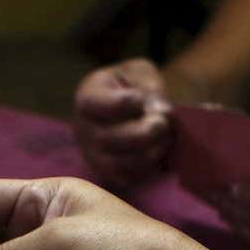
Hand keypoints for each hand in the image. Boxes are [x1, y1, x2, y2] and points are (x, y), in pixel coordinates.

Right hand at [73, 58, 172, 188]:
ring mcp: (93, 154)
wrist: (129, 108)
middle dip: (141, 133)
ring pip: (116, 163)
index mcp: (87, 97)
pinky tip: (159, 154)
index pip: (97, 104)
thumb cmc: (133, 85)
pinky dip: (146, 169)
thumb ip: (149, 85)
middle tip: (163, 124)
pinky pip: (126, 178)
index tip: (141, 99)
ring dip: (147, 153)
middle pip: (106, 139)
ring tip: (166, 139)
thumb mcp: (139, 71)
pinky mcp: (107, 172)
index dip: (123, 104)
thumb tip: (161, 111)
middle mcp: (83, 129)